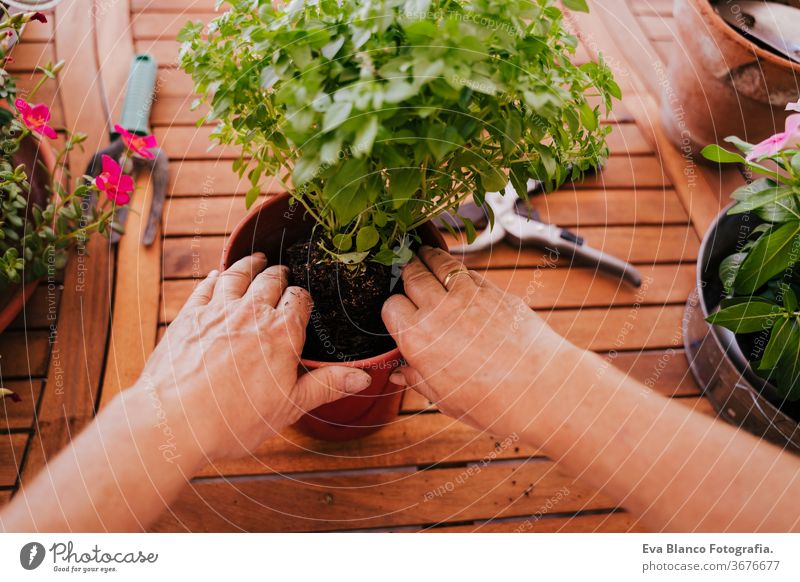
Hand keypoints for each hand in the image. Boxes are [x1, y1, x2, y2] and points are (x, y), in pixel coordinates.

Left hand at [134, 253, 371, 460]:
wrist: (173, 423)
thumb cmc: (234, 420)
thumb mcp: (290, 407)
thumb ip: (327, 385)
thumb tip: (364, 377)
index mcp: (282, 333)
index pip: (300, 299)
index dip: (303, 298)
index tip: (303, 300)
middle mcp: (252, 312)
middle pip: (270, 280)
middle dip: (280, 275)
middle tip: (282, 273)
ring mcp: (217, 310)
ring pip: (238, 275)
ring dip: (250, 264)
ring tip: (257, 260)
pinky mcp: (188, 315)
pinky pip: (206, 286)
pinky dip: (216, 277)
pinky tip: (218, 275)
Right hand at [381, 246, 579, 433]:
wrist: (542, 390)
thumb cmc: (492, 403)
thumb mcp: (445, 399)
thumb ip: (418, 379)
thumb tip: (398, 374)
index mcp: (418, 340)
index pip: (391, 306)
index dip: (394, 309)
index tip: (400, 313)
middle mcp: (438, 311)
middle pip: (412, 276)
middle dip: (407, 272)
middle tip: (406, 270)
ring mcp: (468, 296)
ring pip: (440, 263)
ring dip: (429, 258)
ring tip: (424, 255)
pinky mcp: (494, 291)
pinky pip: (468, 272)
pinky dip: (457, 269)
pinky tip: (455, 272)